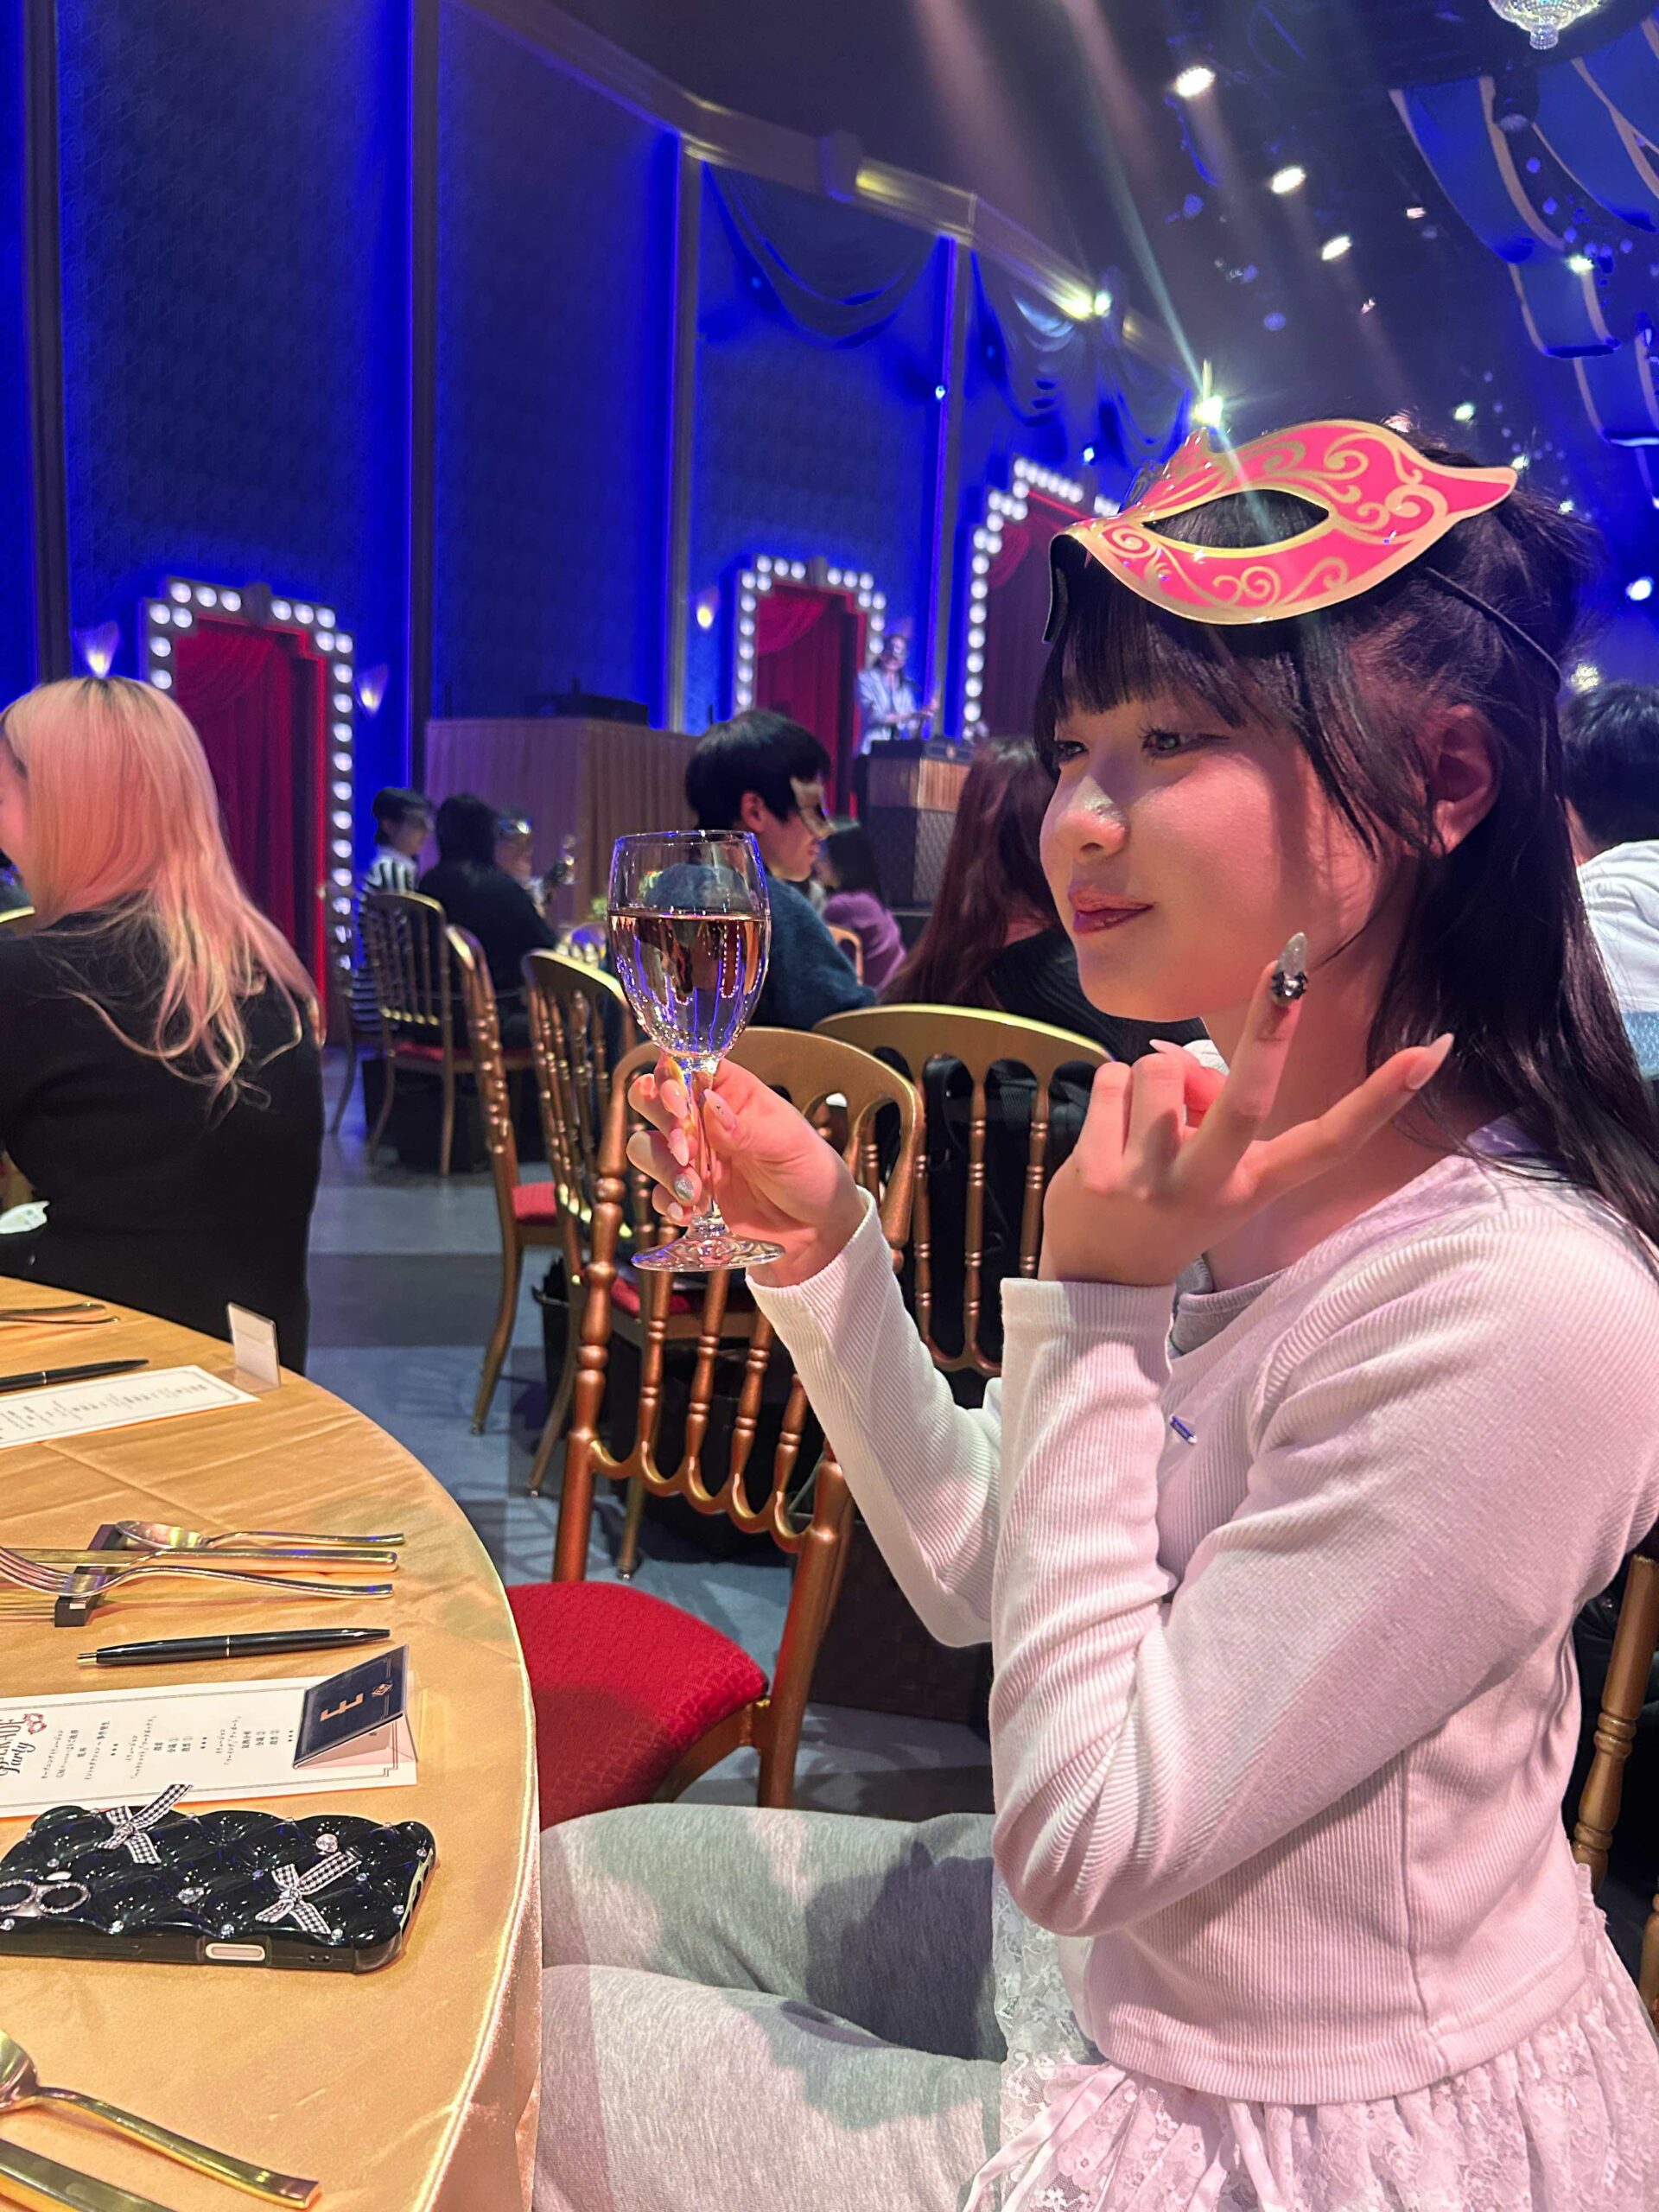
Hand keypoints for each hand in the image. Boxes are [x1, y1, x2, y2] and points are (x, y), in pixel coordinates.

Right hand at [626, 1055, 866, 1286]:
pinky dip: (667, 1202)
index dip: (671, 1076)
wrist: (818, 1229)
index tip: (677, 1101)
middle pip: (652, 1101)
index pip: (687, 1065)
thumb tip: (711, 1104)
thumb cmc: (812, 1171)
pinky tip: (691, 1213)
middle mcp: (706, 1121)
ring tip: (695, 1191)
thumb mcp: (788, 1143)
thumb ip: (746, 1127)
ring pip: (647, 1148)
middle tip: (686, 1150)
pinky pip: (659, 1194)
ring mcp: (695, 1158)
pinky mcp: (691, 1195)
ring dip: (663, 1168)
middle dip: (661, 1123)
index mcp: (732, 1093)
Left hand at [1039, 953, 1452, 1287]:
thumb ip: (1215, 1112)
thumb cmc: (1171, 1208)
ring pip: (1161, 1068)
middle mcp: (1211, 1185)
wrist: (1101, 1283)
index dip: (1381, 1098)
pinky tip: (1110, 1135)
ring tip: (1143, 1130)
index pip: (1329, 1142)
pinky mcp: (1097, 1172)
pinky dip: (1112, 1092)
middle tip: (1285, 966)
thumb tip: (1185, 1061)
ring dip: (1154, 1080)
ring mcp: (1151, 1181)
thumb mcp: (1215, 1175)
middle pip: (1246, 1097)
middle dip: (1271, 1027)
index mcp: (1255, 1187)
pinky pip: (1112, 1079)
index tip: (1428, 1051)